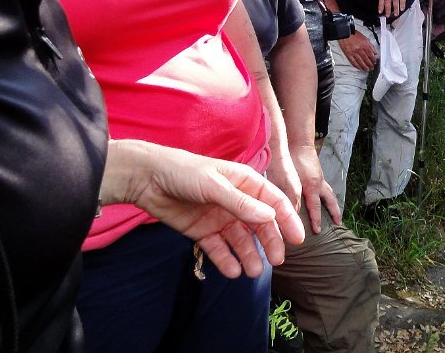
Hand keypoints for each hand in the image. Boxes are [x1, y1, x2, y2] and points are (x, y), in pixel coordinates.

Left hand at [105, 140, 305, 277]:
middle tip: (277, 260)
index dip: (287, 219)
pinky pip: (218, 248)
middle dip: (270, 242)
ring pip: (241, 240)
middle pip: (260, 224)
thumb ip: (241, 203)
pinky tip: (232, 271)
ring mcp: (220, 217)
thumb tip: (270, 217)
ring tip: (253, 272)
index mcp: (245, 183)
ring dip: (249, 255)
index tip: (297, 239)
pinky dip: (226, 260)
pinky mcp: (202, 231)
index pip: (274, 202)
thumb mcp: (215, 185)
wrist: (146, 179)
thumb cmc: (183, 172)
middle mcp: (236, 201)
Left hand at [290, 144, 340, 233]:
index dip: (316, 220)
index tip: (318, 232)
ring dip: (334, 205)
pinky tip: (325, 201)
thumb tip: (289, 210)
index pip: (315, 207)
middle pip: (330, 202)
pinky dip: (328, 196)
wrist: (299, 143)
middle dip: (334, 213)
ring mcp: (321, 178)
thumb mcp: (287, 177)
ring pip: (331, 194)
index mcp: (312, 186)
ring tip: (337, 215)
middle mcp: (320, 184)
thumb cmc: (291, 159)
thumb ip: (289, 194)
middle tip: (338, 225)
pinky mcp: (319, 175)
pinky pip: (327, 188)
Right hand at [338, 34, 376, 70]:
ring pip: (360, 62)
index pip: (371, 55)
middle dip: (370, 65)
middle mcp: (360, 49)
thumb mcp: (365, 38)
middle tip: (371, 68)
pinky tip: (359, 68)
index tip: (374, 62)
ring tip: (367, 69)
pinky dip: (356, 65)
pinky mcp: (348, 54)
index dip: (373, 60)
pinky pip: (353, 61)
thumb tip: (374, 52)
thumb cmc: (354, 35)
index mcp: (365, 45)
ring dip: (364, 67)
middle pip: (366, 59)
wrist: (345, 33)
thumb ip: (371, 46)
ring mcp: (353, 52)